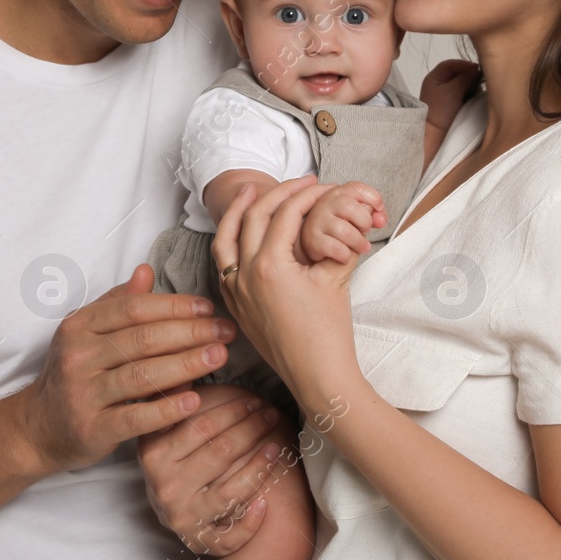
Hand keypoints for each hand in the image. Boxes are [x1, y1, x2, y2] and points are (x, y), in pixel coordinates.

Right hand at [15, 265, 237, 474]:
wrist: (38, 429)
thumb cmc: (74, 375)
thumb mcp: (87, 334)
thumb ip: (117, 303)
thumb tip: (146, 270)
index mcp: (79, 327)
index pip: (133, 308)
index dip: (174, 306)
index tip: (208, 307)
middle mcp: (78, 356)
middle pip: (143, 339)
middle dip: (191, 332)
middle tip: (226, 331)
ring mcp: (83, 394)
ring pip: (143, 375)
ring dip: (187, 364)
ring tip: (220, 356)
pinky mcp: (92, 429)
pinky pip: (135, 417)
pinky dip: (167, 408)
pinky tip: (194, 400)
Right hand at [138, 384, 291, 554]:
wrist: (167, 506)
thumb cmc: (171, 455)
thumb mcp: (161, 425)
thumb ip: (172, 395)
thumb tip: (190, 359)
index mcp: (152, 453)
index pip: (200, 426)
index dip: (232, 410)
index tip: (254, 398)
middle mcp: (164, 486)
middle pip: (220, 453)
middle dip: (251, 430)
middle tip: (271, 413)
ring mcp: (182, 515)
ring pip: (231, 490)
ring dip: (260, 465)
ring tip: (278, 446)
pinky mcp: (198, 540)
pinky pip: (230, 534)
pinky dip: (250, 519)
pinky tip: (266, 500)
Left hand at [214, 177, 366, 412]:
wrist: (318, 378)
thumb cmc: (329, 333)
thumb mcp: (335, 278)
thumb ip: (333, 240)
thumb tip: (337, 214)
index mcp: (269, 266)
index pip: (285, 214)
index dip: (307, 194)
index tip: (323, 185)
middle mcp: (244, 276)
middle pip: (253, 217)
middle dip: (277, 193)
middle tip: (300, 181)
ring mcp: (236, 292)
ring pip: (225, 240)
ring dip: (237, 212)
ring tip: (250, 191)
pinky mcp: (236, 306)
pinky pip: (223, 265)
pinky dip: (231, 241)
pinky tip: (243, 233)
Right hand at [298, 182, 384, 265]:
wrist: (313, 241)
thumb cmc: (337, 226)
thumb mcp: (355, 215)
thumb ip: (371, 213)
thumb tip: (381, 219)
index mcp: (338, 193)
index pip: (358, 188)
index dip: (373, 199)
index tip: (379, 210)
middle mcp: (325, 203)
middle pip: (350, 207)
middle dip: (365, 222)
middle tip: (365, 230)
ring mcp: (317, 221)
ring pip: (345, 231)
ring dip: (359, 242)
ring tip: (360, 246)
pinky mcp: (312, 239)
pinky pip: (336, 248)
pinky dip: (346, 254)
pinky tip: (345, 255)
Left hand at [420, 59, 481, 130]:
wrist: (437, 135)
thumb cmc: (441, 110)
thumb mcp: (452, 91)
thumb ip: (464, 78)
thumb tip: (476, 69)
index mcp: (435, 78)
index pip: (450, 65)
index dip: (463, 64)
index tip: (476, 68)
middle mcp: (441, 84)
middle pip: (459, 74)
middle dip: (469, 76)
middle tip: (479, 80)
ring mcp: (449, 94)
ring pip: (465, 84)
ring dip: (472, 86)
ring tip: (476, 92)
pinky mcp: (456, 104)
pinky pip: (467, 94)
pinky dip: (472, 94)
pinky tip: (476, 98)